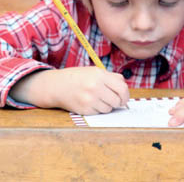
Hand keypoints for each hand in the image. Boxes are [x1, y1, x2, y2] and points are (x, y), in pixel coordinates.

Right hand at [10, 67, 129, 114]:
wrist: (57, 86)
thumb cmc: (78, 78)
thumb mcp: (94, 71)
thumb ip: (111, 77)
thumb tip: (124, 86)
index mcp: (100, 75)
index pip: (122, 88)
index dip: (126, 95)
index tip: (124, 98)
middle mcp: (95, 87)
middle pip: (117, 100)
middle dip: (117, 102)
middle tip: (113, 100)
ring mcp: (89, 99)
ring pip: (109, 108)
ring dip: (106, 106)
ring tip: (97, 99)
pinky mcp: (85, 110)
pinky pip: (99, 113)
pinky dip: (97, 110)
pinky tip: (89, 103)